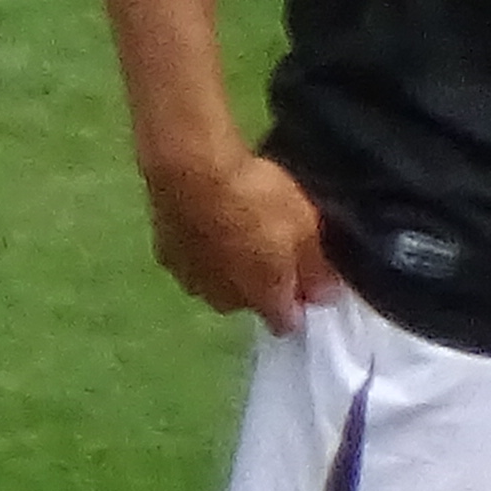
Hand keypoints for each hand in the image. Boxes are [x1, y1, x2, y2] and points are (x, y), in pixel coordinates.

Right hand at [145, 146, 335, 332]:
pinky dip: (200, 247)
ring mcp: (189, 278)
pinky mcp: (164, 252)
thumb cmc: (256, 198)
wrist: (190, 168)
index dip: (298, 303)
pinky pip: (190, 258)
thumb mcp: (304, 228)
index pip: (286, 323)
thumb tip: (326, 297)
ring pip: (215, 281)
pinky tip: (206, 219)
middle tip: (270, 245)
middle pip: (248, 303)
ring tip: (234, 228)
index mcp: (262, 299)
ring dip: (225, 266)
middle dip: (259, 284)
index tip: (305, 280)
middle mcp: (224, 300)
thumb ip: (316, 268)